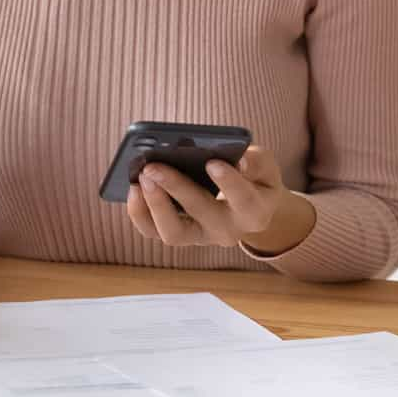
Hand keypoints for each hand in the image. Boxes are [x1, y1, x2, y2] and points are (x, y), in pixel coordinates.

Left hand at [126, 145, 314, 254]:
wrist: (246, 204)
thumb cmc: (253, 178)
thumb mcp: (264, 166)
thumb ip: (256, 162)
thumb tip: (239, 160)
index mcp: (254, 212)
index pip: (244, 201)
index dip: (229, 183)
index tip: (212, 162)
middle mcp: (227, 230)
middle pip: (202, 214)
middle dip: (176, 188)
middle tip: (153, 165)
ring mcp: (200, 236)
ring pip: (173, 233)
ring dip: (154, 204)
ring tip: (141, 176)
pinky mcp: (177, 234)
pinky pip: (153, 231)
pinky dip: (139, 211)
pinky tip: (133, 187)